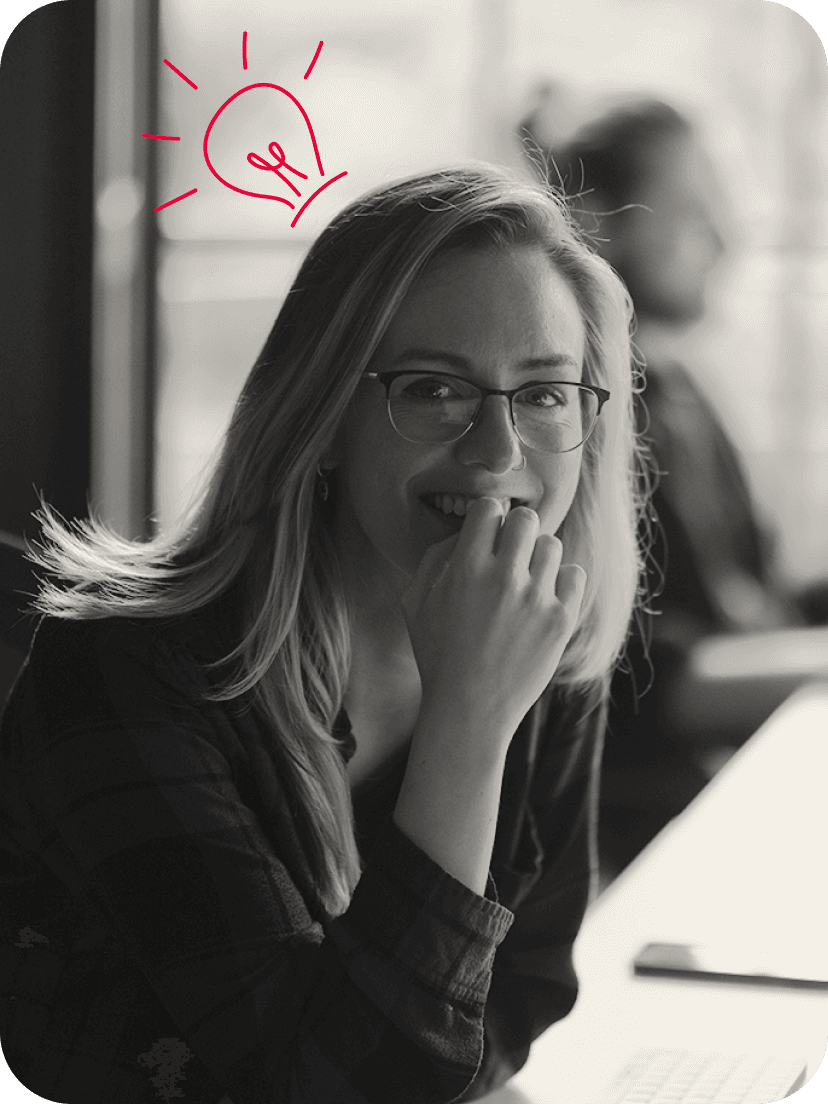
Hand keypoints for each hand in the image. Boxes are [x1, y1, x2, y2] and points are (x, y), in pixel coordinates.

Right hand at [401, 497, 585, 744]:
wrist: (470, 710)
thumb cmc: (438, 655)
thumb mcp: (415, 602)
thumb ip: (435, 557)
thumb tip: (465, 531)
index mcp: (466, 568)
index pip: (489, 508)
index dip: (486, 519)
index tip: (485, 536)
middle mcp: (504, 577)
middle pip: (525, 519)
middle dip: (515, 531)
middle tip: (508, 554)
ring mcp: (537, 598)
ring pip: (551, 544)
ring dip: (537, 557)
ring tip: (525, 581)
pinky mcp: (561, 620)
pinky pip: (574, 575)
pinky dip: (561, 581)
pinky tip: (543, 598)